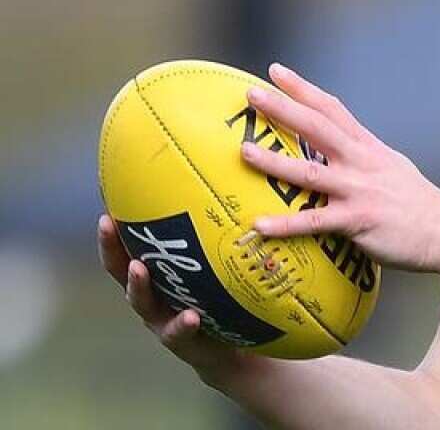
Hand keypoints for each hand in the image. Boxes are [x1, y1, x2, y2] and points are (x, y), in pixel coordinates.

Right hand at [97, 214, 247, 380]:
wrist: (229, 348)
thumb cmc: (217, 300)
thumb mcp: (210, 270)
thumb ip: (209, 244)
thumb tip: (221, 195)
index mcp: (156, 278)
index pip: (127, 250)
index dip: (113, 231)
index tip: (105, 207)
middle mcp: (152, 298)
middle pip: (123, 271)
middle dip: (112, 249)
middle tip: (107, 226)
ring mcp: (162, 321)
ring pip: (143, 303)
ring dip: (138, 285)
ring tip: (138, 268)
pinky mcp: (182, 342)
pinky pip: (178, 332)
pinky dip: (182, 324)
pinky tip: (190, 316)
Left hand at [240, 63, 439, 271]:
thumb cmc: (419, 203)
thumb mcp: (393, 166)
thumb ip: (365, 156)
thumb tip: (341, 150)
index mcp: (369, 148)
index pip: (332, 109)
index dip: (304, 89)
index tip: (276, 71)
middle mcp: (361, 163)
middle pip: (317, 129)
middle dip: (283, 109)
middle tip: (252, 94)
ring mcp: (359, 191)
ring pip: (310, 172)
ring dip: (274, 162)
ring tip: (244, 152)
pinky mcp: (358, 221)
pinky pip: (315, 222)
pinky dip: (285, 224)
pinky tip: (259, 225)